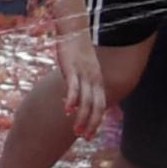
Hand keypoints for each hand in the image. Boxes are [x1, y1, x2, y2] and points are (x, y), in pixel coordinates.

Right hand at [59, 7, 110, 134]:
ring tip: (75, 130)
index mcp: (98, 82)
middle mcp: (94, 81)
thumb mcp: (81, 69)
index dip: (95, 122)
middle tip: (83, 136)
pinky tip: (66, 110)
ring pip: (86, 102)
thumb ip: (80, 84)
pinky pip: (74, 88)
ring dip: (81, 118)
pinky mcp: (72, 69)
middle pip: (96, 108)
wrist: (75, 30)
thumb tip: (73, 100)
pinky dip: (71, 100)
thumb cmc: (76, 50)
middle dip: (90, 124)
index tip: (88, 134)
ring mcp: (84, 76)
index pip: (100, 107)